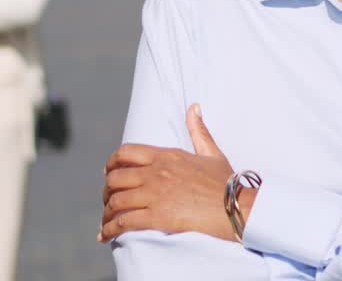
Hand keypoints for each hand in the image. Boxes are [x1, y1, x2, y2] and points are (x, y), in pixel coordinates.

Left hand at [99, 105, 241, 242]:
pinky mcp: (157, 216)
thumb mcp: (211, 153)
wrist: (236, 207)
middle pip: (115, 178)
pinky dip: (110, 229)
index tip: (108, 172)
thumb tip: (194, 107)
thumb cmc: (226, 182)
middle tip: (107, 201)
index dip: (112, 163)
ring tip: (105, 222)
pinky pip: (124, 222)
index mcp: (167, 156)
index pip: (126, 153)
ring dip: (106, 213)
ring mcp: (156, 194)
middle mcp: (157, 173)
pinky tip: (106, 236)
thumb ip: (199, 131)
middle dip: (106, 191)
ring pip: (116, 201)